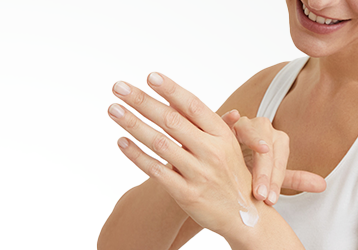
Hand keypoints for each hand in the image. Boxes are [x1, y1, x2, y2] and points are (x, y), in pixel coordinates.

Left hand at [107, 72, 259, 232]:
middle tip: (118, 87)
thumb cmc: (231, 175)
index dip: (171, 89)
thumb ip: (203, 122)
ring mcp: (199, 173)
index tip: (149, 76)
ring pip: (160, 143)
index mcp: (222, 135)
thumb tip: (178, 96)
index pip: (193, 105)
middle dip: (142, 101)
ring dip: (133, 124)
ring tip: (113, 109)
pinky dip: (137, 155)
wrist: (244, 217)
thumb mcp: (228, 146)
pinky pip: (156, 170)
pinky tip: (121, 141)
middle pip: (171, 120)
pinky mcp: (187, 194)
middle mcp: (212, 151)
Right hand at [221, 112, 325, 205]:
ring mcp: (240, 125)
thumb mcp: (269, 176)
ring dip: (254, 140)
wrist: (217, 164)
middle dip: (265, 172)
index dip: (275, 180)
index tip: (270, 201)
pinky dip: (229, 117)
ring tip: (263, 151)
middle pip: (267, 146)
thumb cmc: (245, 170)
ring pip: (249, 128)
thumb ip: (294, 179)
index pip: (279, 160)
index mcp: (275, 141)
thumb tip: (323, 185)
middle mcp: (260, 131)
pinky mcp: (220, 123)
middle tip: (260, 194)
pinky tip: (233, 116)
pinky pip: (225, 117)